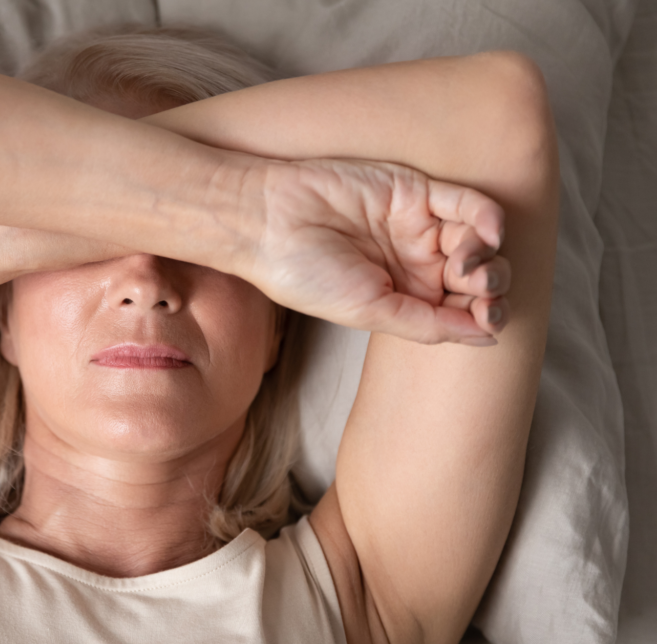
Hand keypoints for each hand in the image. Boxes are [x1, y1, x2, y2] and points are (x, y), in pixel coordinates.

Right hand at [254, 159, 508, 344]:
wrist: (269, 222)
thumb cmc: (306, 275)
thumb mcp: (371, 313)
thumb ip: (431, 325)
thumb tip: (489, 336)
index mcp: (403, 299)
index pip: (461, 310)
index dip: (484, 315)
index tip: (488, 319)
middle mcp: (414, 264)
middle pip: (477, 276)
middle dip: (488, 286)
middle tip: (477, 290)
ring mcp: (416, 227)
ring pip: (478, 240)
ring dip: (487, 255)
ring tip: (465, 265)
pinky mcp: (415, 191)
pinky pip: (466, 202)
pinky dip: (487, 217)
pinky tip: (487, 233)